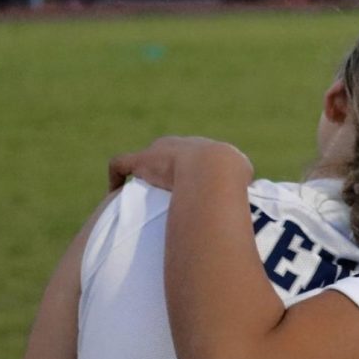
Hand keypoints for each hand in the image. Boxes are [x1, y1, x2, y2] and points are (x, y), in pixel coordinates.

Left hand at [108, 136, 253, 190]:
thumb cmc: (233, 180)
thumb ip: (242, 195)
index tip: (190, 190)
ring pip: (145, 159)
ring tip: (138, 194)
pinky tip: (114, 191)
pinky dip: (116, 176)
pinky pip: (121, 164)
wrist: (215, 171)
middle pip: (168, 152)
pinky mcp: (141, 161)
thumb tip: (243, 212)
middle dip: (166, 169)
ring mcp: (158, 152)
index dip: (191, 172)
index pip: (194, 157)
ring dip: (143, 174)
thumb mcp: (245, 186)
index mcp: (205, 150)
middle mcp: (180, 145)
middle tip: (165, 192)